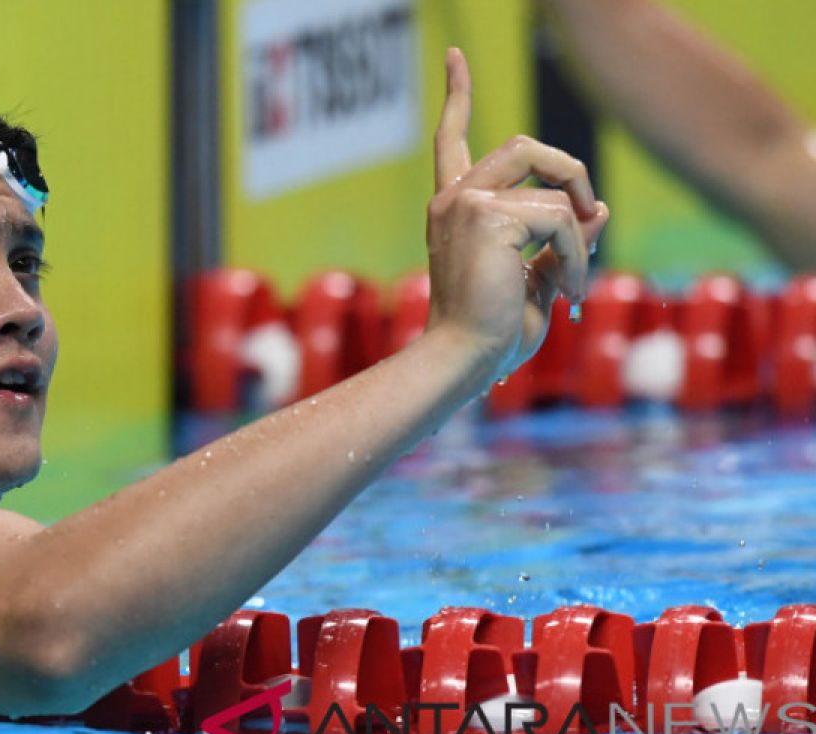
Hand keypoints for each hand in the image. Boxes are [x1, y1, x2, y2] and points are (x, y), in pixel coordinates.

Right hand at [425, 48, 608, 381]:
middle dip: (568, 170)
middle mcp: (452, 200)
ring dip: (580, 235)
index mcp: (453, 210)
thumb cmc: (491, 333)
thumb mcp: (536, 278)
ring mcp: (466, 204)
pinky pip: (561, 218)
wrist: (463, 360)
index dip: (458, 97)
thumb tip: (597, 210)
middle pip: (523, 145)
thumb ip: (560, 241)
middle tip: (588, 219)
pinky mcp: (486, 217)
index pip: (452, 140)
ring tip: (571, 284)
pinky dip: (577, 256)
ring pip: (552, 184)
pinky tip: (565, 293)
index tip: (455, 57)